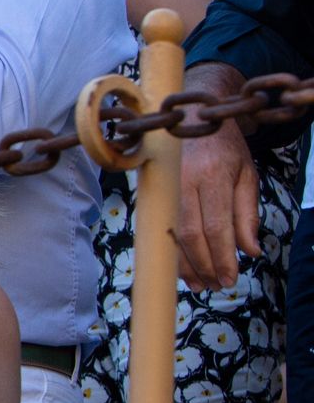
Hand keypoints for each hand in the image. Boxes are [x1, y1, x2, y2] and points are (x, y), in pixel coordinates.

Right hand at [175, 80, 259, 289]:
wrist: (189, 116)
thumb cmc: (223, 146)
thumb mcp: (247, 175)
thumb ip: (248, 214)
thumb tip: (250, 251)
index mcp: (212, 175)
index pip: (216, 227)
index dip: (222, 258)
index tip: (230, 279)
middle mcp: (184, 182)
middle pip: (191, 236)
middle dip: (204, 266)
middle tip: (215, 286)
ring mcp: (164, 187)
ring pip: (171, 234)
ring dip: (184, 264)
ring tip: (198, 284)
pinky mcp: (152, 191)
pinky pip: (159, 227)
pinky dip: (170, 251)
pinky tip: (180, 266)